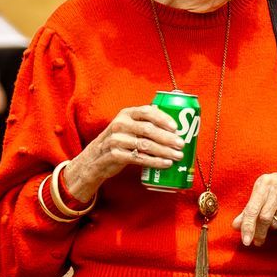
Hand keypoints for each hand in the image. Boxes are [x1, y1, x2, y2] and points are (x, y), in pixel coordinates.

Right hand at [62, 104, 185, 202]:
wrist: (95, 158)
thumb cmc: (118, 140)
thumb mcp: (127, 126)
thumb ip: (143, 120)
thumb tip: (169, 116)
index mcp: (126, 114)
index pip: (147, 112)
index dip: (163, 118)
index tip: (176, 127)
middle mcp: (120, 124)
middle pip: (148, 129)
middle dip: (167, 137)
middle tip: (181, 144)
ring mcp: (116, 140)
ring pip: (145, 145)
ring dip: (164, 151)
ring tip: (178, 156)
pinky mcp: (115, 155)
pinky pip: (139, 159)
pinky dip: (154, 162)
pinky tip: (166, 164)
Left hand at [232, 170, 276, 245]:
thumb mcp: (261, 192)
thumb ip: (249, 209)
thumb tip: (236, 226)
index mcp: (265, 182)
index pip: (252, 209)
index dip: (248, 226)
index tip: (246, 241)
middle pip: (265, 218)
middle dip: (259, 232)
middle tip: (257, 241)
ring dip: (273, 228)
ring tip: (274, 222)